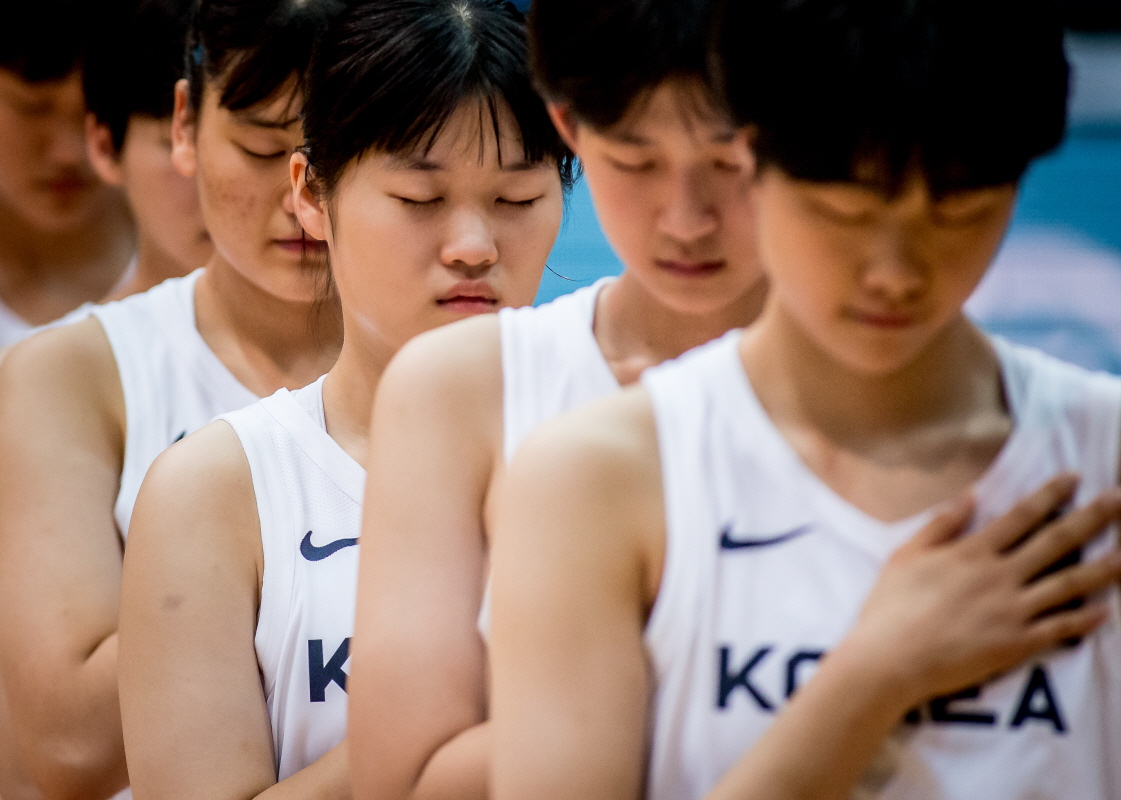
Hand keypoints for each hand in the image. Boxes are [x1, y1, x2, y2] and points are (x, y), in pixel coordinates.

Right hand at [845, 474, 1120, 704]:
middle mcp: (1000, 577)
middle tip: (1118, 500)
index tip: (1074, 477)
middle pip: (1055, 542)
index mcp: (972, 552)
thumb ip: (940, 524)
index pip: (1021, 516)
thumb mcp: (907, 555)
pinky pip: (1060, 628)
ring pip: (1069, 584)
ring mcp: (1012, 611)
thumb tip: (969, 495)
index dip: (1050, 494)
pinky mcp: (1017, 643)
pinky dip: (1086, 619)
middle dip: (1091, 518)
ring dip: (1103, 567)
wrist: (891, 658)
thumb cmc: (890, 606)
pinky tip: (1107, 610)